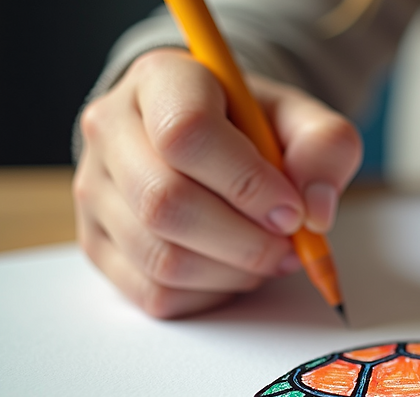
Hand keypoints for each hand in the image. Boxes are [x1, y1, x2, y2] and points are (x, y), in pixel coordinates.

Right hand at [74, 48, 361, 317]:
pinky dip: (210, 294)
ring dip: (233, 272)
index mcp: (160, 80)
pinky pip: (155, 293)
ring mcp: (94, 189)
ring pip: (161, 257)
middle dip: (245, 240)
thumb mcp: (302, 120)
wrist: (210, 141)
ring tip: (269, 256)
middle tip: (288, 244)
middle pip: (165, 203)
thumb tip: (316, 211)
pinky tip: (235, 269)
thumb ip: (326, 148)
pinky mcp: (97, 243)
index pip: (186, 133)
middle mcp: (110, 129)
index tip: (292, 209)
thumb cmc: (253, 128)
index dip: (247, 183)